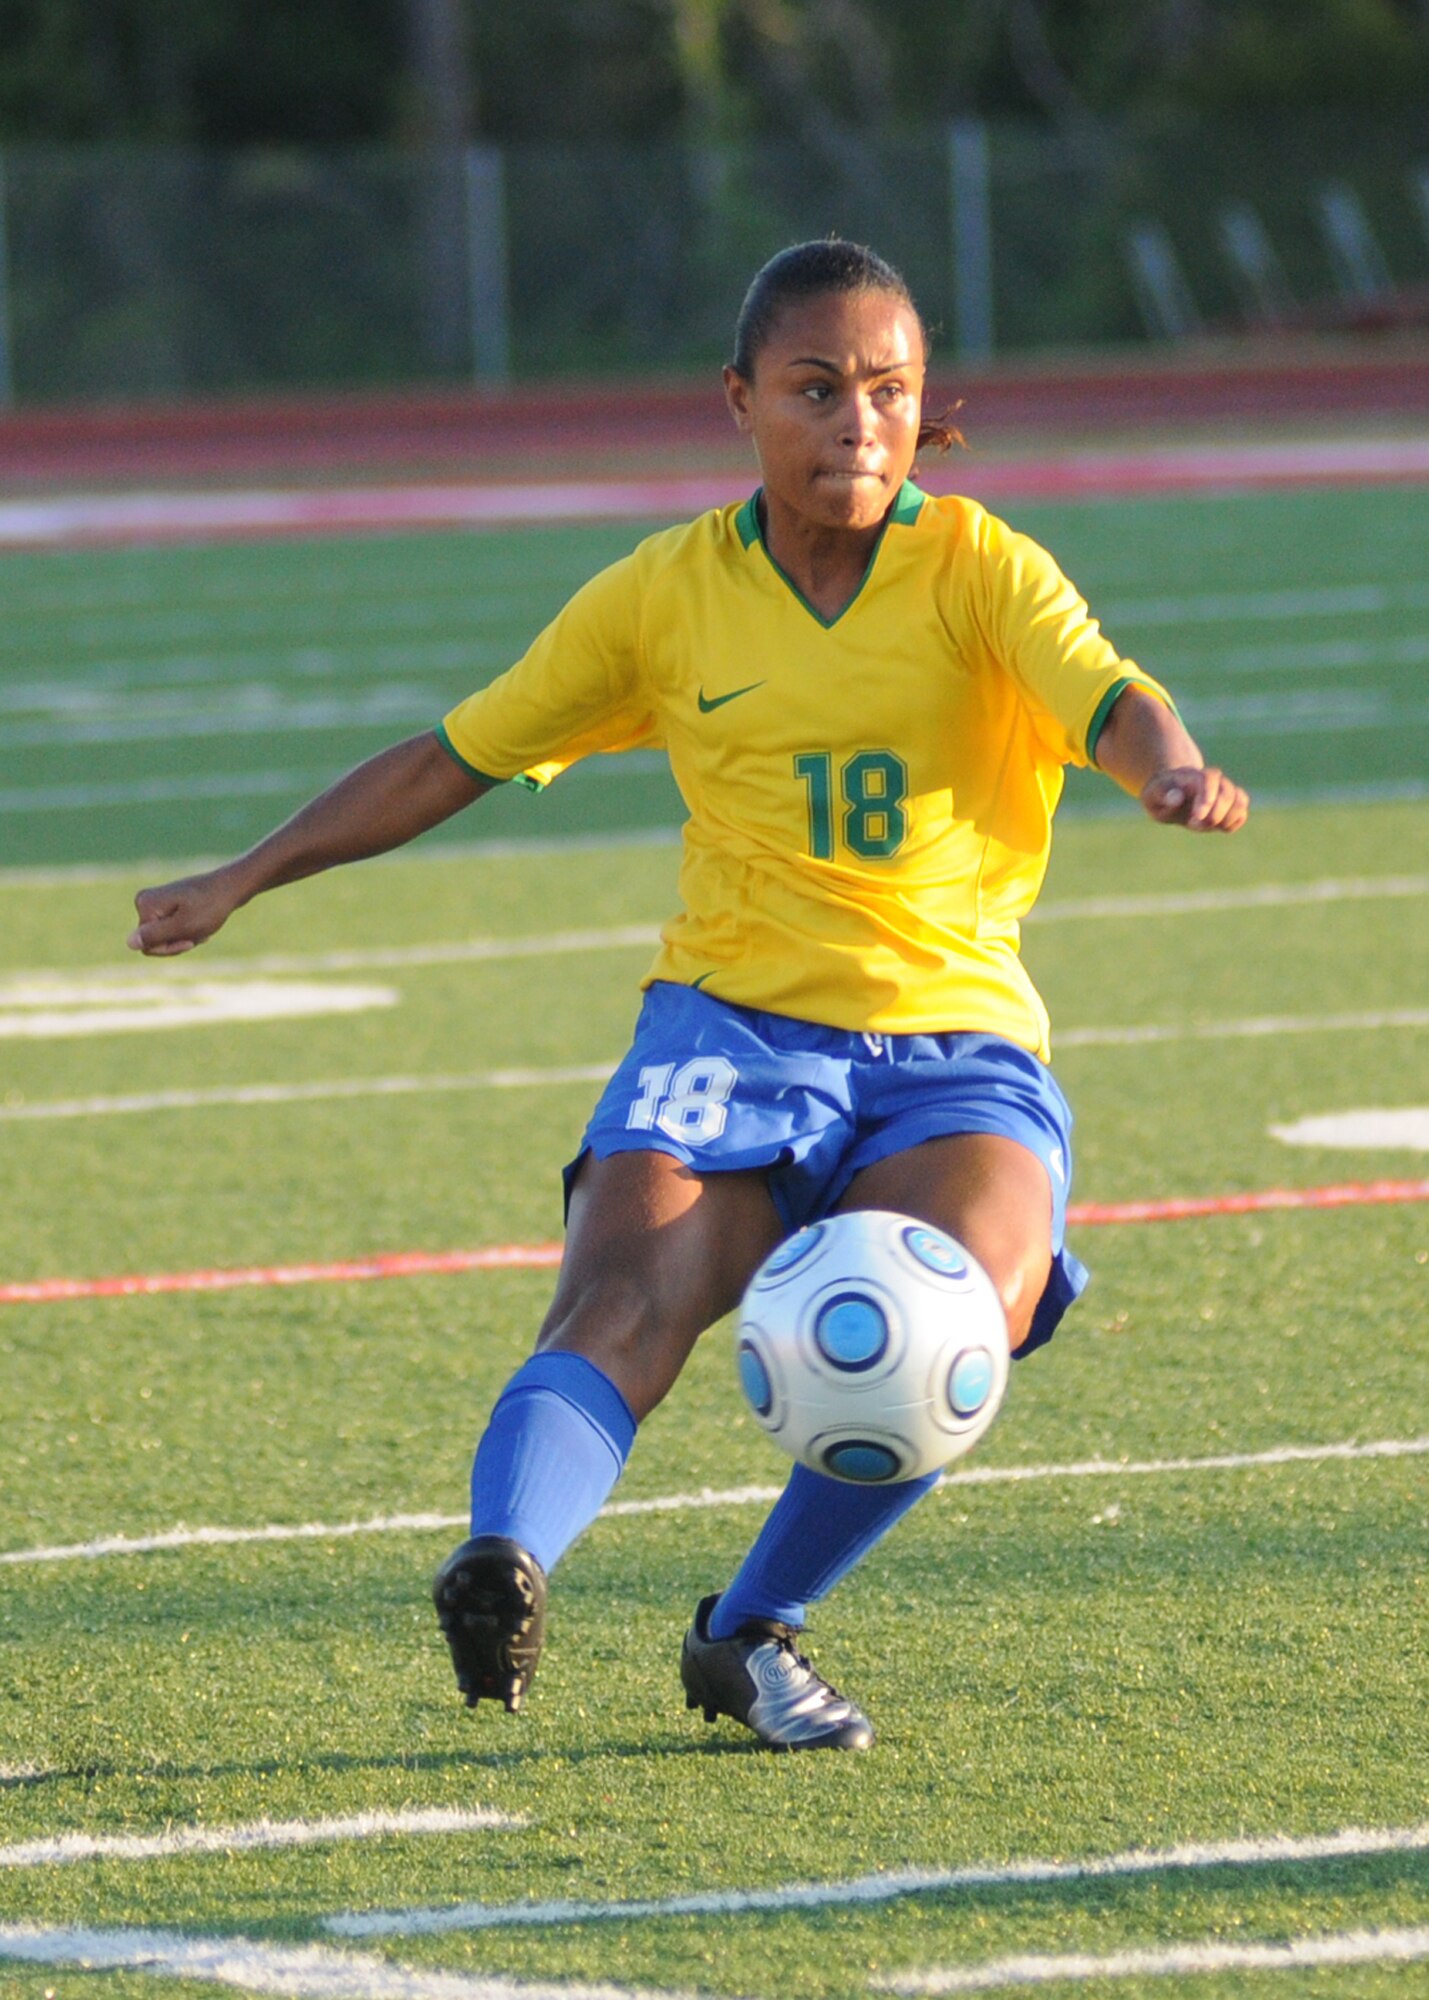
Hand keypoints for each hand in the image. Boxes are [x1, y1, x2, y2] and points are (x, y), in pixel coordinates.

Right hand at [127, 867, 246, 955]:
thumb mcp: (183, 927)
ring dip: (185, 937)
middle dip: (177, 942)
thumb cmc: (210, 907)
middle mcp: (144, 901)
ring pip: (165, 937)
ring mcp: (154, 902)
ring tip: (201, 927)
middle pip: (154, 942)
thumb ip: (155, 936)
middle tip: (198, 933)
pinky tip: (202, 925)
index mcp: (145, 905)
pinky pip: (172, 929)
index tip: (190, 939)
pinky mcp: (165, 904)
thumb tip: (128, 943)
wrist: (231, 887)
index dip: (170, 948)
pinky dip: (188, 931)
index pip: (147, 946)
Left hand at [1140, 765, 1248, 832]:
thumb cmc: (1160, 795)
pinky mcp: (1230, 805)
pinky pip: (1242, 812)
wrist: (1170, 792)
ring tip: (1207, 826)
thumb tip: (1178, 797)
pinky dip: (1233, 822)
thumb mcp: (1152, 796)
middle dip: (1215, 813)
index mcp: (1194, 775)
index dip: (1207, 800)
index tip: (1196, 818)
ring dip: (1226, 818)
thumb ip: (1163, 795)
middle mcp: (1214, 780)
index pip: (1208, 780)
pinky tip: (1216, 827)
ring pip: (1240, 800)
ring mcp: (1225, 792)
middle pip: (1227, 791)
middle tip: (1194, 825)